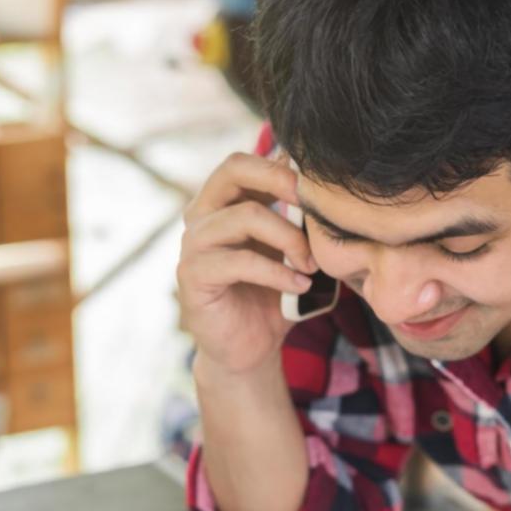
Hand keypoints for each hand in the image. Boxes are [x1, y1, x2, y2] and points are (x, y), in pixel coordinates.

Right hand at [177, 151, 319, 376]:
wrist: (249, 348)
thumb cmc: (271, 294)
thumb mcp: (289, 248)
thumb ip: (294, 214)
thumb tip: (313, 172)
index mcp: (221, 203)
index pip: (244, 162)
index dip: (281, 167)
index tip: (318, 189)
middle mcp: (201, 216)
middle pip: (233, 170)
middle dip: (281, 182)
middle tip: (314, 209)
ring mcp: (193, 245)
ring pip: (245, 216)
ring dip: (289, 238)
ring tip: (312, 264)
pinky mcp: (193, 277)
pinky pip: (240, 261)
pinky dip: (277, 272)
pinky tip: (300, 285)